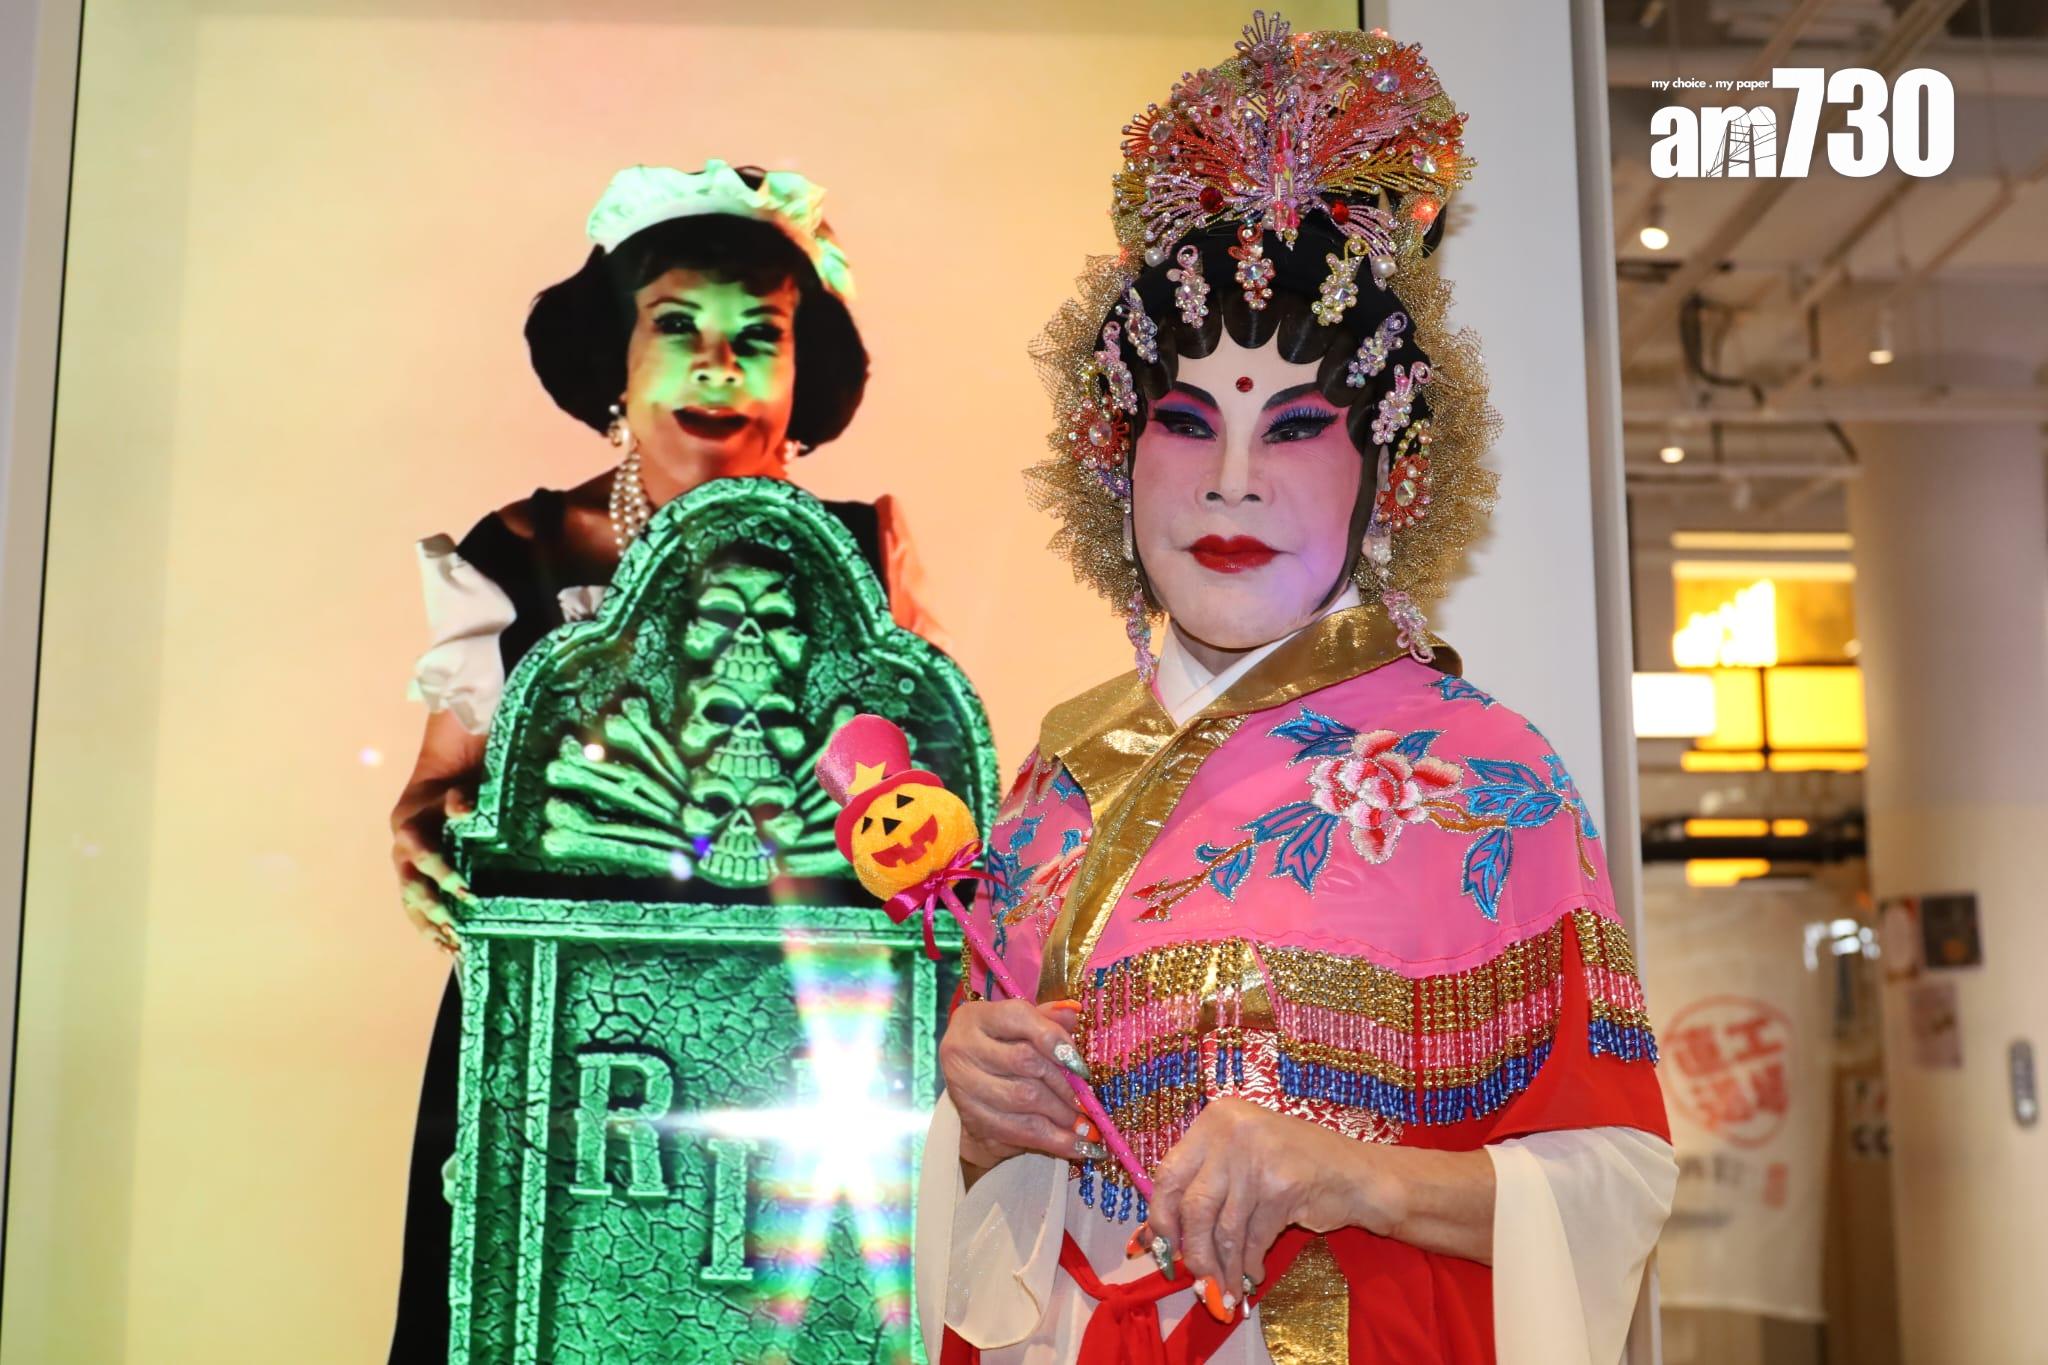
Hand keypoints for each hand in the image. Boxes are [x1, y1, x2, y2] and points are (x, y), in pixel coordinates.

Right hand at [390, 783, 476, 951]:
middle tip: (456, 927)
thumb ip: (458, 799)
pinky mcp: (412, 887)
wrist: (426, 799)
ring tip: (451, 947)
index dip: (443, 875)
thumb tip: (464, 808)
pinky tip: (447, 949)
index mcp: (411, 833)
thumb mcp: (453, 790)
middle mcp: (403, 858)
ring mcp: (406, 875)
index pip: (425, 858)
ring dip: (431, 928)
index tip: (466, 892)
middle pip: (415, 889)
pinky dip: (430, 931)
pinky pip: (416, 913)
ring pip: (413, 906)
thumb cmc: (446, 795)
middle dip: (435, 909)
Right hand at [940, 998, 1101, 1176]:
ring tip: (1087, 1126)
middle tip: (1088, 1101)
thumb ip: (1047, 1020)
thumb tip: (1074, 1013)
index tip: (1081, 1066)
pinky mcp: (972, 1119)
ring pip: (1023, 1099)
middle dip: (1063, 1084)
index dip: (1055, 1039)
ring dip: (1062, 1115)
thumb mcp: (1021, 1027)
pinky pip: (1020, 1132)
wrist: (971, 1086)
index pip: (1019, 1018)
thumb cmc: (1003, 1047)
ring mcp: (962, 1086)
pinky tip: (1081, 1147)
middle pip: (1024, 1061)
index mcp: (976, 1018)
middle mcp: (962, 1048)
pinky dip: (1055, 1141)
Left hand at [1145, 1098, 1395, 1315]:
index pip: (1168, 1173)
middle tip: (1197, 1281)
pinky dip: (1249, 1263)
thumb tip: (1147, 1238)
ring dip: (1223, 1268)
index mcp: (1214, 1119)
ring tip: (1226, 1290)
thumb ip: (1198, 1190)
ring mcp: (1257, 1157)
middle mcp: (1231, 1131)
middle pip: (1193, 1205)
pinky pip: (1253, 1238)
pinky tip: (1253, 1275)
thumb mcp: (1239, 1164)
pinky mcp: (1281, 1186)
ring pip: (1224, 1228)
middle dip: (1193, 1251)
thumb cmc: (1292, 1167)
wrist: (1357, 1175)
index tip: (1163, 1250)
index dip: (1160, 1218)